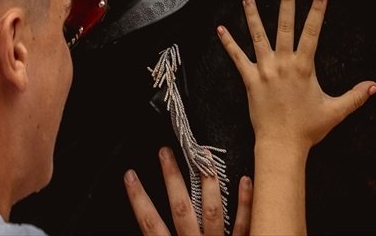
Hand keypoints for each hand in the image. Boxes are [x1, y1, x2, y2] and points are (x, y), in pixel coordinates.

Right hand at [124, 148, 250, 235]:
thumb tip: (152, 224)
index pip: (151, 225)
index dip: (139, 200)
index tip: (130, 176)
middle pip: (181, 208)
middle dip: (172, 178)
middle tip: (165, 151)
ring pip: (212, 210)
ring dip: (207, 181)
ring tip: (204, 155)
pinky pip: (244, 224)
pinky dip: (245, 202)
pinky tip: (244, 179)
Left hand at [218, 0, 375, 157]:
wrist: (282, 145)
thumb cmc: (308, 129)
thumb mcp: (336, 111)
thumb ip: (356, 96)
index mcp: (303, 67)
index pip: (312, 32)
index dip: (317, 12)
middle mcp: (283, 64)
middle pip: (285, 26)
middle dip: (287, 3)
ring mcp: (264, 70)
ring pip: (258, 36)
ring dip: (253, 15)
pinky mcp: (249, 80)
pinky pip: (237, 58)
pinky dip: (228, 43)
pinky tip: (220, 29)